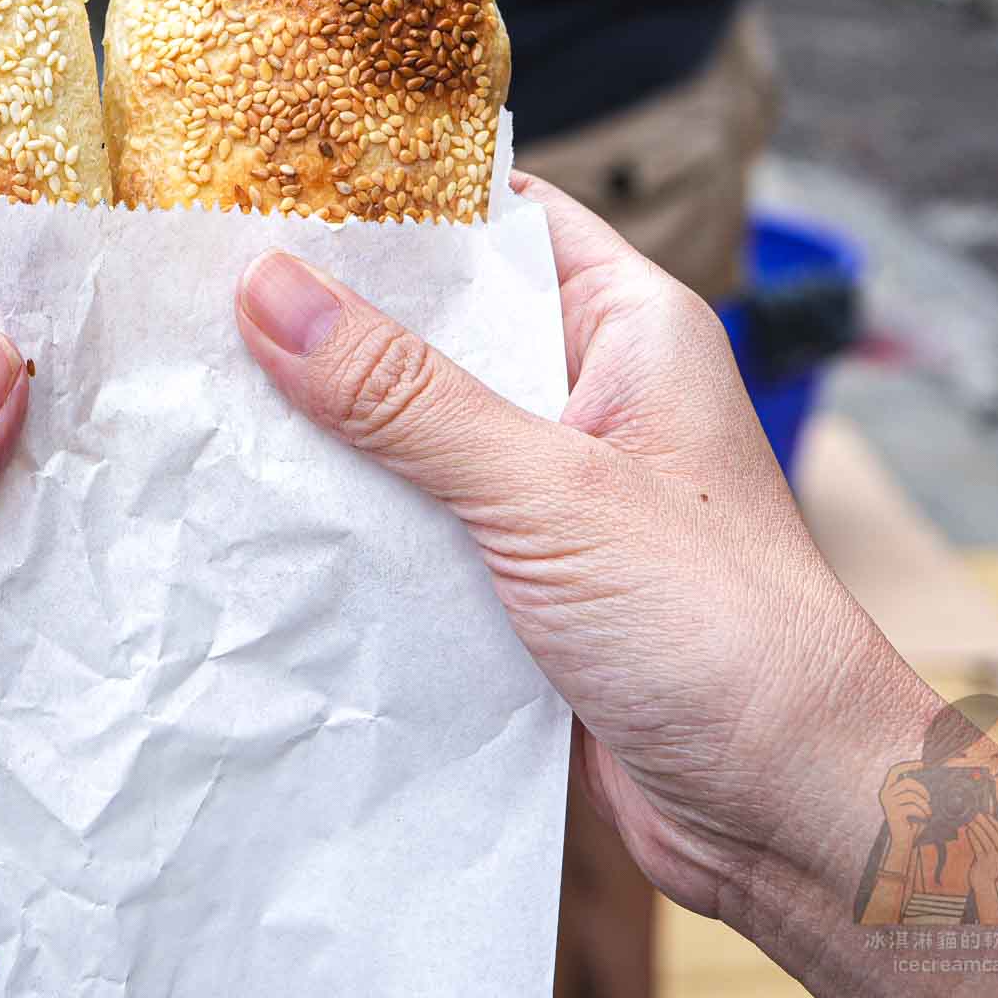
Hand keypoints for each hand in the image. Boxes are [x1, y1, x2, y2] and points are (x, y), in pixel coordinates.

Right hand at [234, 174, 916, 928]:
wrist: (789, 812)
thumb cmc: (721, 630)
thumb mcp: (549, 490)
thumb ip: (406, 396)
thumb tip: (273, 290)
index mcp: (632, 330)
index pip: (505, 221)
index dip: (401, 198)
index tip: (280, 185)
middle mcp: (594, 395)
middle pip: (445, 326)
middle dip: (339, 319)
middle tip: (208, 293)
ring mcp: (559, 490)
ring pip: (422, 429)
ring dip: (337, 427)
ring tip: (209, 390)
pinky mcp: (527, 576)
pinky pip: (422, 520)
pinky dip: (359, 517)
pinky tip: (269, 508)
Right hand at [878, 761, 929, 858]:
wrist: (902, 842)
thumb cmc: (910, 823)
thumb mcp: (911, 805)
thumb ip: (914, 794)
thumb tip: (928, 783)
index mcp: (887, 790)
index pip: (895, 771)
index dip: (908, 765)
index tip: (921, 764)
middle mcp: (885, 794)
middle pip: (906, 781)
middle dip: (921, 788)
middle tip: (929, 798)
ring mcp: (889, 803)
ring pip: (911, 794)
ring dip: (924, 804)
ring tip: (928, 812)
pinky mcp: (894, 812)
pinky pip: (913, 806)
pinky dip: (922, 812)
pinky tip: (924, 818)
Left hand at [965, 813, 997, 921]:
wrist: (985, 883)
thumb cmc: (988, 864)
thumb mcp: (995, 852)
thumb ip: (994, 840)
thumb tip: (986, 822)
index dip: (994, 822)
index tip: (986, 814)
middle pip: (994, 834)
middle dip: (984, 822)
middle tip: (976, 814)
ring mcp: (995, 859)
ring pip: (985, 839)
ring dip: (977, 828)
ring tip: (970, 820)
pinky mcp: (985, 862)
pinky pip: (978, 846)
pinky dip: (972, 837)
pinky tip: (967, 831)